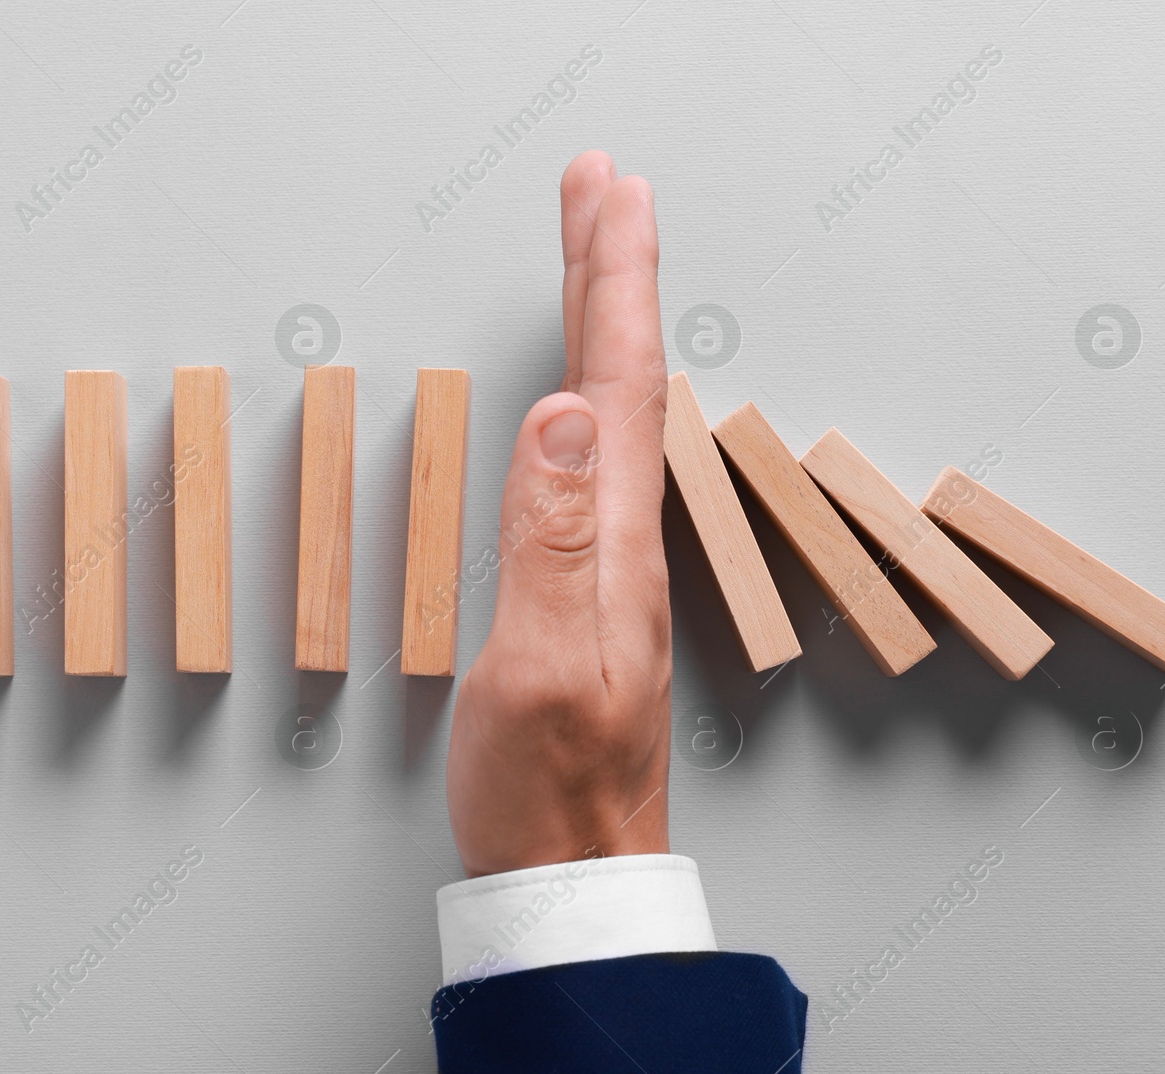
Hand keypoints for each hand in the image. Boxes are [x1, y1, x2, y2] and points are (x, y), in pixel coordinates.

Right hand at [447, 151, 671, 877]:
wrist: (571, 863)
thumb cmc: (550, 780)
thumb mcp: (543, 662)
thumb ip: (551, 537)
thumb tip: (562, 414)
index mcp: (612, 536)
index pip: (616, 380)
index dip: (612, 280)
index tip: (609, 194)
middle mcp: (621, 534)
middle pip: (621, 374)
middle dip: (610, 270)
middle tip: (600, 188)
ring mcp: (607, 556)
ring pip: (609, 405)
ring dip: (604, 318)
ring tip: (594, 253)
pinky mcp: (585, 582)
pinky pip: (592, 452)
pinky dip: (587, 387)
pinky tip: (582, 383)